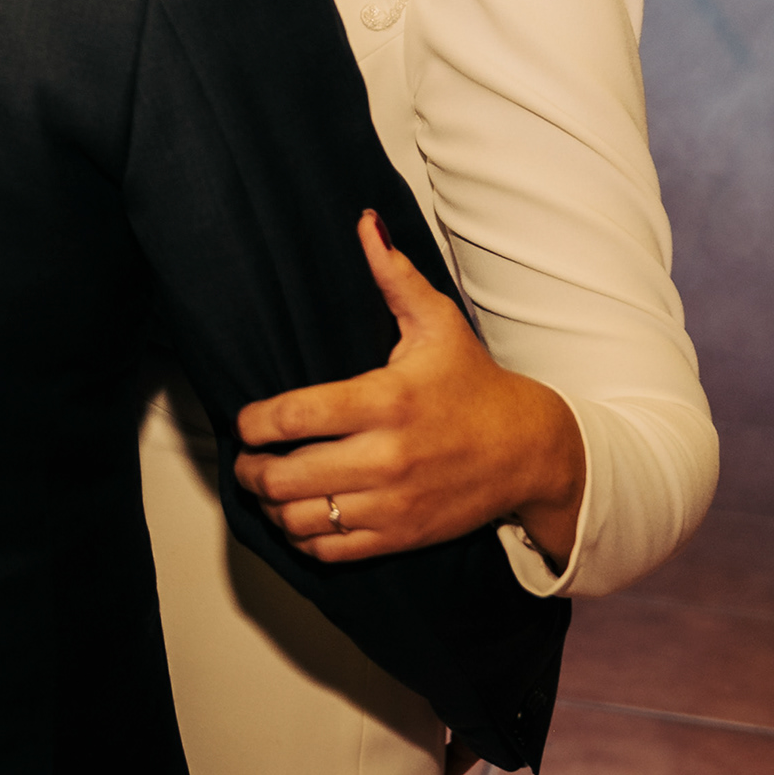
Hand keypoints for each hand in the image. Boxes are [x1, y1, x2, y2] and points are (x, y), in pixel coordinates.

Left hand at [231, 215, 587, 565]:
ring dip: (271, 506)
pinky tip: (298, 517)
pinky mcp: (400, 534)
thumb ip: (395, 276)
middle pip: (286, 477)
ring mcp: (392, 501)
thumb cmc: (475, 384)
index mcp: (386, 400)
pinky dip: (302, 537)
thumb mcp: (438, 324)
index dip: (254, 423)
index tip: (246, 421)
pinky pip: (330, 550)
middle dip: (251, 469)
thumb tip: (366, 224)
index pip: (295, 416)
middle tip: (245, 458)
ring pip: (301, 519)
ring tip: (267, 488)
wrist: (528, 450)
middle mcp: (386, 456)